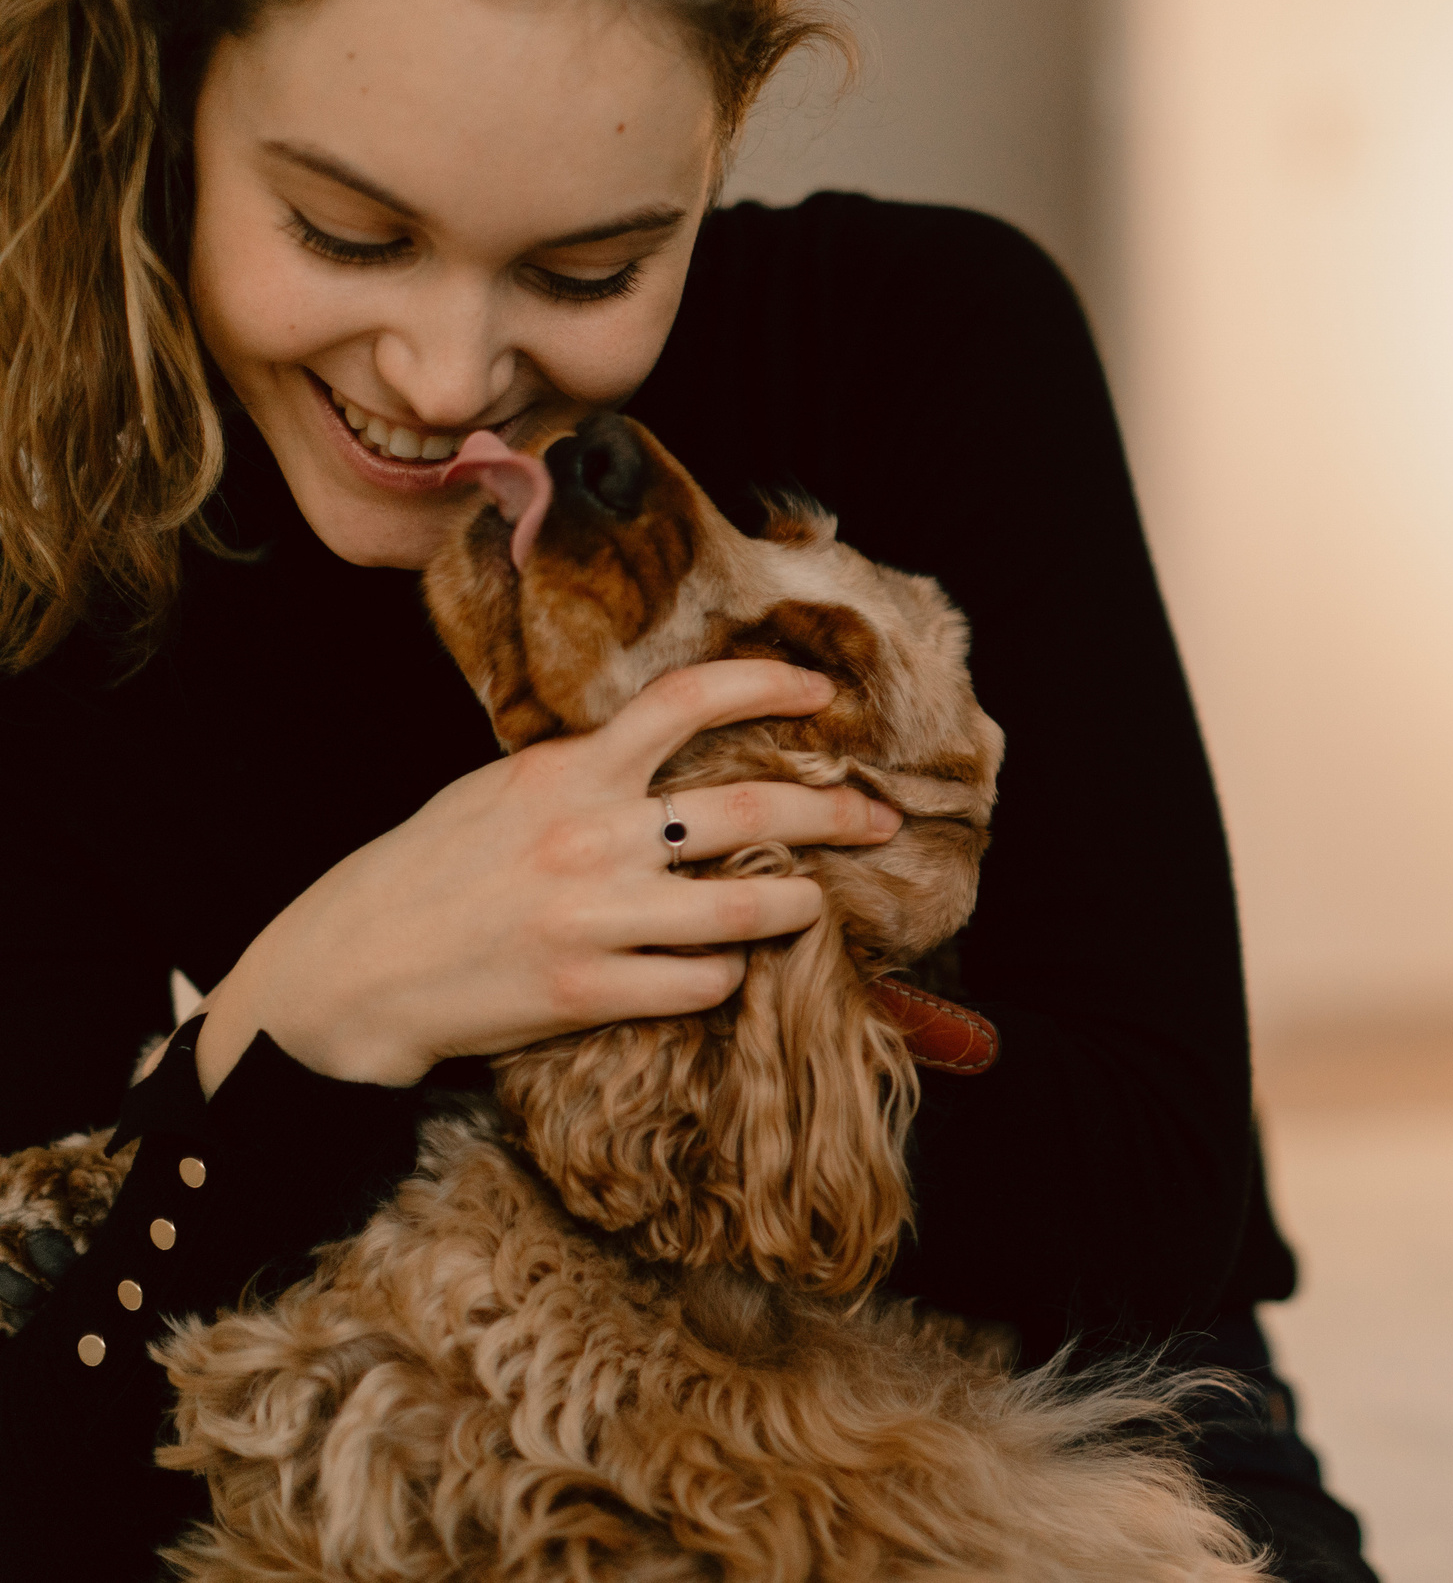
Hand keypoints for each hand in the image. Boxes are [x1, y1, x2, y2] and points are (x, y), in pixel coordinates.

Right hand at [194, 660, 902, 1094]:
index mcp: (566, 769)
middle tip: (880, 818)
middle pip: (750, 808)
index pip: (685, 700)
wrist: (347, 972)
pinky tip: (724, 970)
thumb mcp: (496, 793)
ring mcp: (593, 916)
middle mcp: (588, 834)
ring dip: (799, 903)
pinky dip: (725, 974)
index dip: (767, 685)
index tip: (821, 695)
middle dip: (835, 811)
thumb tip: (661, 754)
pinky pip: (700, 980)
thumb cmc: (427, 876)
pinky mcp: (588, 990)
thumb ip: (581, 773)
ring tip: (818, 902)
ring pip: (744, 905)